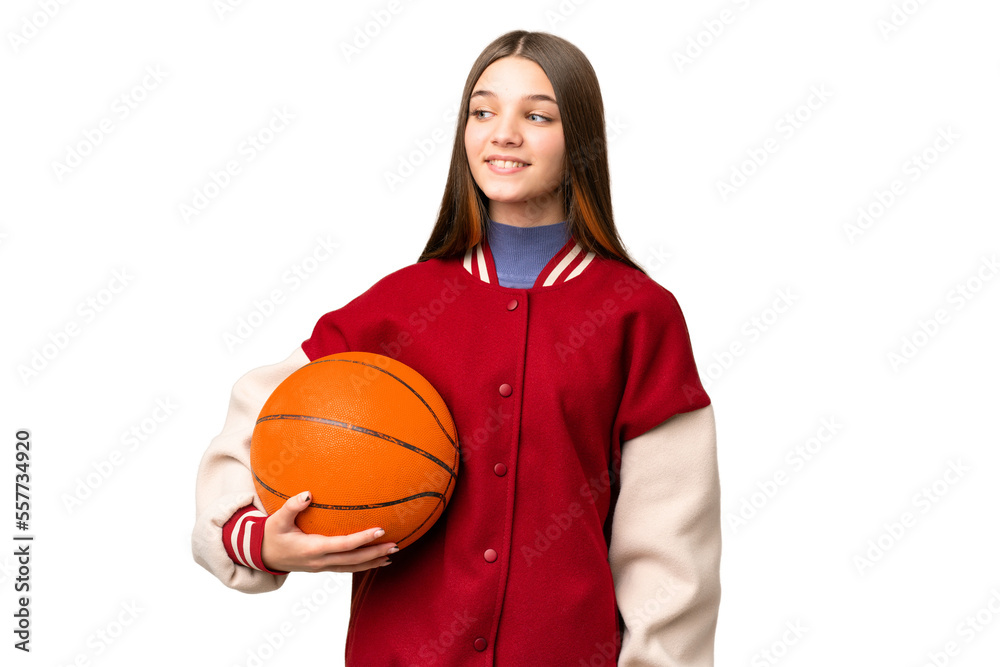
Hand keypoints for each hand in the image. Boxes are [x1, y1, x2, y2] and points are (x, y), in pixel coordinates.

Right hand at [261, 491, 397, 572]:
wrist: (262, 556)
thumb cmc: (271, 535)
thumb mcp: (277, 519)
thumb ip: (292, 506)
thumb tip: (308, 494)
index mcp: (312, 548)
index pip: (343, 545)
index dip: (363, 539)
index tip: (380, 530)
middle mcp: (319, 561)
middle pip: (353, 560)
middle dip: (375, 553)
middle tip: (395, 545)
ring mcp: (321, 567)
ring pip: (351, 567)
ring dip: (372, 562)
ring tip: (391, 555)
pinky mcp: (322, 567)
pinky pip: (346, 568)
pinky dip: (362, 565)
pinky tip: (375, 561)